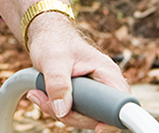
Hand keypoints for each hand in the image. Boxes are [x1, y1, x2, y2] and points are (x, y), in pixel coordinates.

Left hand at [24, 13, 129, 132]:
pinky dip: (56, 107)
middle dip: (71, 115)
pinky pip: (74, 110)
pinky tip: (41, 95)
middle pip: (99, 116)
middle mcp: (105, 84)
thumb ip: (57, 84)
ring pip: (84, 116)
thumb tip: (61, 111)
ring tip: (37, 94)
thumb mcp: (53, 60)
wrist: (44, 33)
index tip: (98, 128)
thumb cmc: (53, 40)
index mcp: (108, 74)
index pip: (121, 105)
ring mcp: (94, 91)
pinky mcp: (82, 95)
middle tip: (45, 102)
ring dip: (58, 111)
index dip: (112, 120)